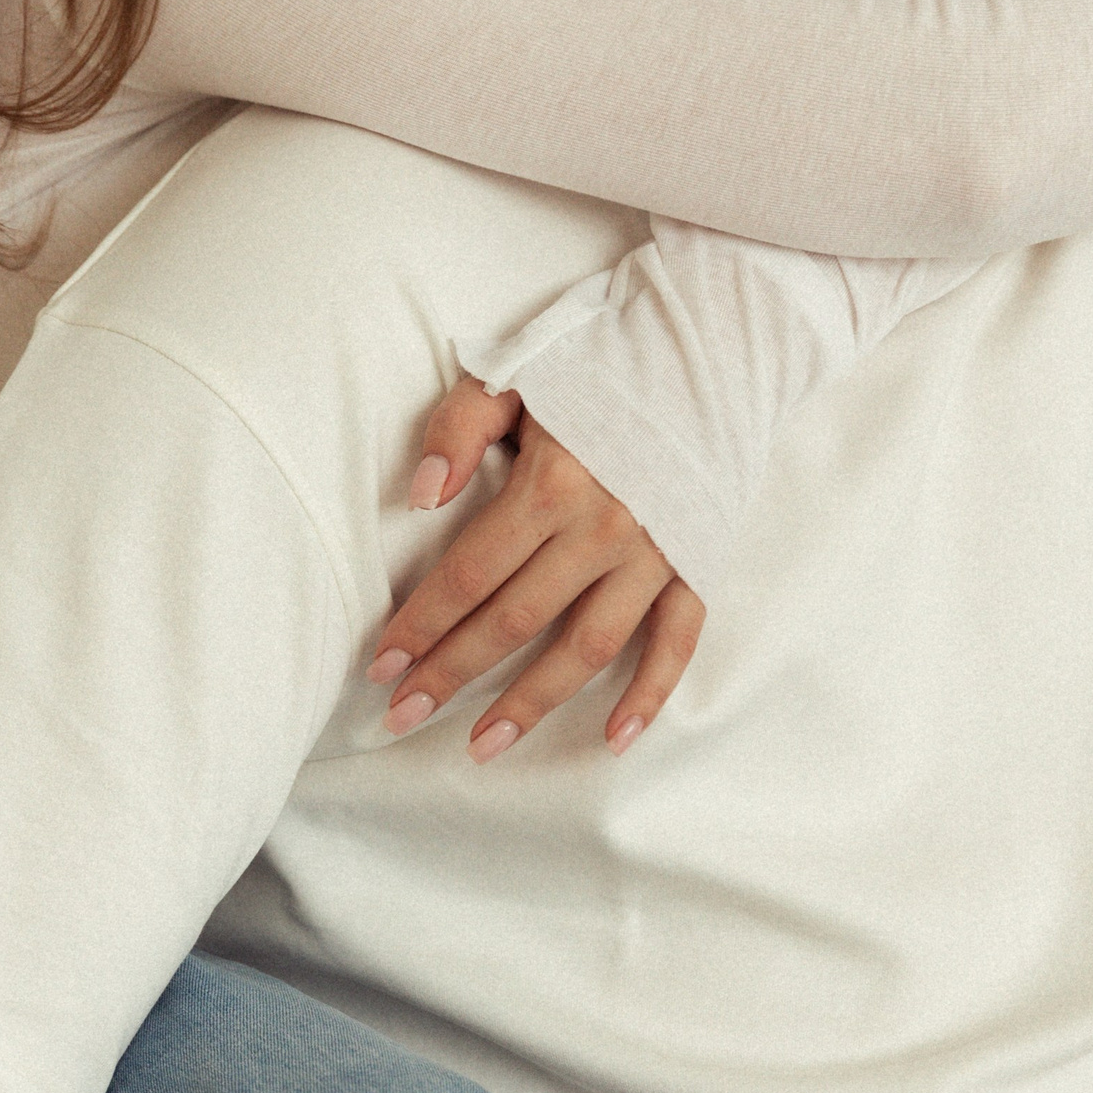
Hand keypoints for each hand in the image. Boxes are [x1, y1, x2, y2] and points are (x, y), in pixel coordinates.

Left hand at [368, 377, 705, 760]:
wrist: (711, 345)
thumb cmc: (600, 358)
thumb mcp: (517, 371)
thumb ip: (460, 427)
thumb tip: (421, 495)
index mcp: (554, 482)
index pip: (468, 574)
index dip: (421, 624)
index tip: (381, 665)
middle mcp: (605, 528)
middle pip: (514, 621)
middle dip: (452, 673)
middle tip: (404, 714)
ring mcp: (656, 553)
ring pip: (586, 649)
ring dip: (531, 703)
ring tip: (481, 747)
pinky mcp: (697, 563)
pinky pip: (677, 643)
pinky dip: (649, 695)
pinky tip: (613, 738)